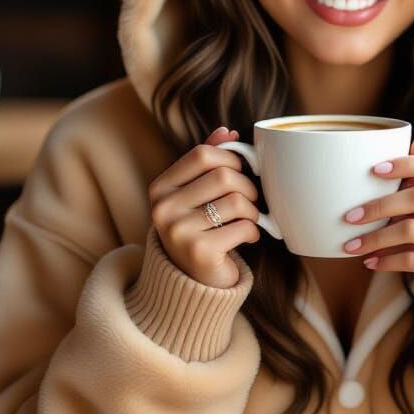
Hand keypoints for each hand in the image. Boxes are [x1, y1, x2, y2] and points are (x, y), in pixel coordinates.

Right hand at [148, 126, 261, 288]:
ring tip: (248, 220)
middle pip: (223, 176)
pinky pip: (242, 227)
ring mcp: (178, 232)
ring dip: (252, 211)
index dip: (230, 159)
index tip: (239, 172)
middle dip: (247, 187)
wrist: (194, 282)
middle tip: (250, 200)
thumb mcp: (197, 193)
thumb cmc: (200, 229)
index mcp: (160, 188)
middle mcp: (163, 209)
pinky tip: (247, 238)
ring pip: (236, 201)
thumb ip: (208, 162)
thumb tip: (227, 132)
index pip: (202, 154)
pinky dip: (253, 232)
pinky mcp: (199, 252)